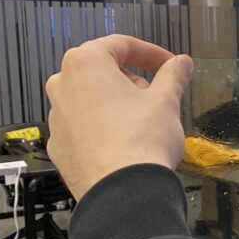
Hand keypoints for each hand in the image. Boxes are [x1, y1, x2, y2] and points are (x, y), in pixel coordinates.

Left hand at [46, 36, 193, 199]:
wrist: (122, 192)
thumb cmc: (141, 141)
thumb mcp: (166, 101)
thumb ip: (173, 76)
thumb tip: (182, 64)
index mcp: (86, 63)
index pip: (122, 45)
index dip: (152, 54)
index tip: (170, 65)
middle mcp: (63, 85)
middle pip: (102, 71)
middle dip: (131, 80)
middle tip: (157, 96)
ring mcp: (57, 117)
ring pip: (90, 99)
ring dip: (115, 104)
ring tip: (142, 123)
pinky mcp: (58, 145)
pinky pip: (83, 126)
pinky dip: (101, 128)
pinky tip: (123, 142)